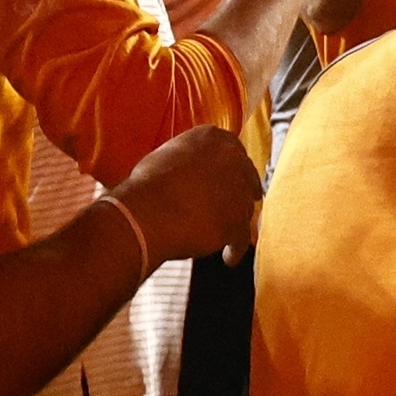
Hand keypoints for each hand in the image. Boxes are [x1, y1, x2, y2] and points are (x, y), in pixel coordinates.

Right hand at [112, 120, 267, 265]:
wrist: (149, 210)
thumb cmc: (150, 182)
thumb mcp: (169, 155)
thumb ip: (190, 159)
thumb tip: (191, 169)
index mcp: (215, 138)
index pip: (234, 152)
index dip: (231, 170)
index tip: (227, 180)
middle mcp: (234, 159)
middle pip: (247, 178)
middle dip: (240, 193)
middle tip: (231, 206)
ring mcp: (239, 190)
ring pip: (245, 208)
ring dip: (236, 222)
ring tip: (224, 237)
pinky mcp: (238, 220)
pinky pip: (242, 237)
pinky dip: (234, 249)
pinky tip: (228, 257)